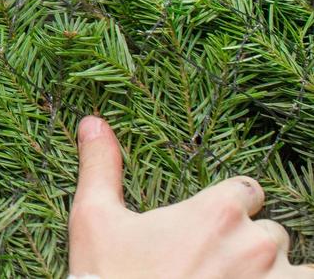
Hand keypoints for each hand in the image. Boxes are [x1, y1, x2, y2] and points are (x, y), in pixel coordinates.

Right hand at [68, 114, 312, 277]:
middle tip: (216, 267)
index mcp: (216, 212)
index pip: (248, 191)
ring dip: (277, 275)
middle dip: (251, 247)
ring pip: (296, 270)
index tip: (212, 226)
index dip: (232, 206)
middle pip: (272, 233)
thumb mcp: (96, 219)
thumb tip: (92, 122)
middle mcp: (254, 245)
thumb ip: (101, 166)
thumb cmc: (110, 277)